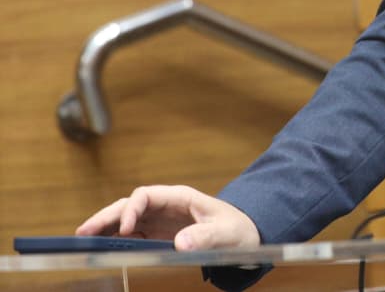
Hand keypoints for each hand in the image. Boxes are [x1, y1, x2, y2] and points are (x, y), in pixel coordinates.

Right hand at [76, 185, 260, 251]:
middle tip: (83, 233)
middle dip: (106, 217)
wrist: (243, 236)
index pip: (147, 195)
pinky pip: (131, 234)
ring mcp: (159, 220)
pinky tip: (100, 248)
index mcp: (180, 197)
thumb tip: (180, 244)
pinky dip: (114, 240)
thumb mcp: (226, 234)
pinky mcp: (157, 234)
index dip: (132, 209)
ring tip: (82, 240)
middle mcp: (165, 205)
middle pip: (130, 205)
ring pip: (125, 219)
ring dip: (104, 227)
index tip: (125, 229)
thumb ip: (205, 237)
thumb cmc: (237, 230)